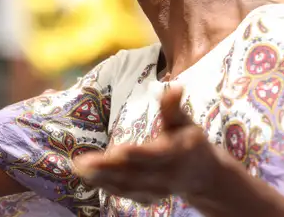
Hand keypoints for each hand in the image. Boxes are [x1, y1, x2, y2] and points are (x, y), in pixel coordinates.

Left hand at [72, 85, 216, 203]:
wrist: (204, 176)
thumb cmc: (191, 142)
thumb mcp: (186, 122)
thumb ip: (174, 107)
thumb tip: (173, 86)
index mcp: (177, 153)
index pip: (155, 155)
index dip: (138, 154)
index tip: (117, 151)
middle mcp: (166, 175)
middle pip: (135, 173)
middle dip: (107, 169)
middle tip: (81, 162)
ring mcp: (157, 189)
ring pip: (127, 185)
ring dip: (101, 178)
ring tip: (79, 167)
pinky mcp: (148, 196)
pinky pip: (125, 193)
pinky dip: (106, 186)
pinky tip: (88, 176)